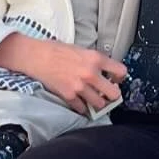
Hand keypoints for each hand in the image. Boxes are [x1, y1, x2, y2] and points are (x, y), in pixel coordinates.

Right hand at [0, 33, 125, 114]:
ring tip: (93, 98)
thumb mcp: (81, 49)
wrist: (37, 56)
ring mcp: (80, 86)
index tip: (115, 79)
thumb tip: (105, 70)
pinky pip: (82, 108)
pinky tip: (79, 101)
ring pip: (99, 104)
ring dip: (97, 102)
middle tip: (107, 93)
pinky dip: (82, 107)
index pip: (121, 71)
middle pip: (114, 93)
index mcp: (96, 59)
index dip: (120, 77)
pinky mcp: (69, 95)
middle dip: (112, 95)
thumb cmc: (56, 50)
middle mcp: (91, 74)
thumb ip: (94, 60)